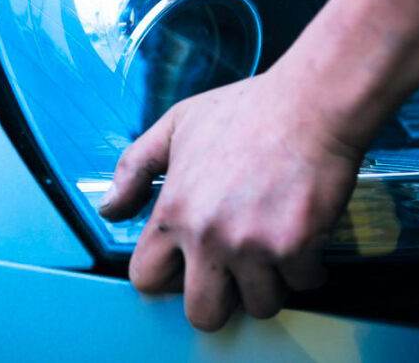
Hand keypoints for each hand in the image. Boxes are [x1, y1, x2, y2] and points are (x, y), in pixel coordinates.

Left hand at [98, 68, 364, 330]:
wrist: (310, 103)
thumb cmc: (247, 110)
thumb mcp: (176, 126)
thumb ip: (134, 168)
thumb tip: (108, 208)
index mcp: (174, 212)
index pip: (147, 280)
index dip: (169, 278)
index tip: (188, 266)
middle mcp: (208, 236)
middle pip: (203, 314)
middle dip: (221, 300)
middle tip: (235, 273)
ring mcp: (253, 245)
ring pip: (260, 305)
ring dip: (269, 283)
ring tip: (272, 250)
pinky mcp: (296, 246)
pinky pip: (303, 283)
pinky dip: (308, 266)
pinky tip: (304, 237)